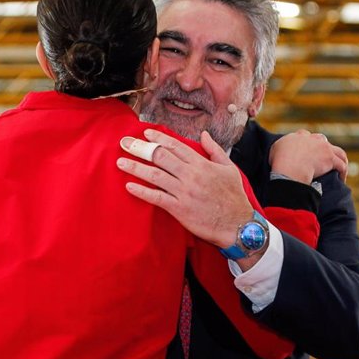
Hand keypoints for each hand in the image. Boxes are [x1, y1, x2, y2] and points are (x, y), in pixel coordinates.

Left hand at [117, 129, 253, 247]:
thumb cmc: (234, 197)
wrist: (238, 224)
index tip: (145, 133)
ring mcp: (184, 192)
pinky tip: (129, 186)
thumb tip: (204, 134)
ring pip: (155, 175)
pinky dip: (142, 191)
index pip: (175, 146)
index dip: (158, 138)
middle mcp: (190, 175)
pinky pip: (157, 198)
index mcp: (201, 164)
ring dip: (136, 167)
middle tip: (124, 143)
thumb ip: (214, 150)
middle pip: (160, 156)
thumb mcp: (229, 168)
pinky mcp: (179, 209)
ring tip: (120, 162)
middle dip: (140, 148)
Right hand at [269, 130, 347, 183]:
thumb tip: (282, 150)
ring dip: (339, 158)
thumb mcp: (274, 149)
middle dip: (322, 147)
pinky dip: (343, 172)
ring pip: (337, 151)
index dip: (306, 142)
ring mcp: (323, 148)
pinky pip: (341, 165)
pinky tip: (341, 178)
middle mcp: (312, 139)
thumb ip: (281, 146)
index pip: (304, 135)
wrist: (291, 168)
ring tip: (339, 167)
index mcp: (298, 136)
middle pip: (321, 139)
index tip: (305, 150)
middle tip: (321, 159)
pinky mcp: (331, 159)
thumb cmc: (280, 161)